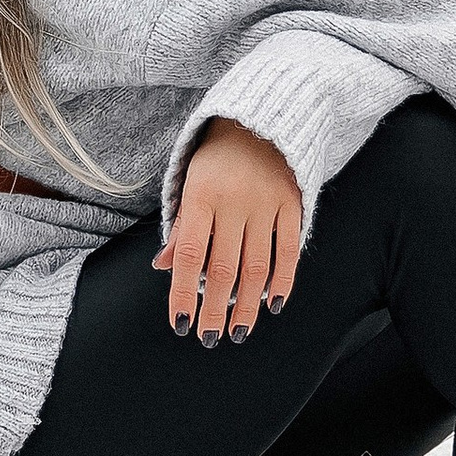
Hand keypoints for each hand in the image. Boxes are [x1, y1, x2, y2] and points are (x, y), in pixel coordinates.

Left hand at [156, 119, 302, 345]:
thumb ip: (181, 226)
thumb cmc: (216, 155)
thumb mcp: (189, 182)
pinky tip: (273, 303)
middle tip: (210, 338)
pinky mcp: (292, 203)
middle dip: (214, 309)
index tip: (181, 324)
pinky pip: (288, 249)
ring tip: (239, 331)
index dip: (184, 293)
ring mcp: (265, 203)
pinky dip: (283, 280)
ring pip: (256, 266)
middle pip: (222, 268)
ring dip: (247, 305)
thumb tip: (163, 267)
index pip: (190, 255)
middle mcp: (234, 201)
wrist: (259, 117)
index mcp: (201, 195)